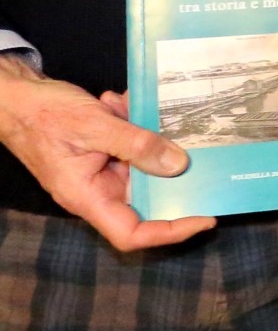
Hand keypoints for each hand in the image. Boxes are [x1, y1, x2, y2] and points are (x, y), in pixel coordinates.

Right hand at [0, 59, 210, 251]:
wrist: (15, 97)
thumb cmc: (42, 115)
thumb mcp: (92, 125)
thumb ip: (136, 144)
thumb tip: (179, 164)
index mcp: (87, 197)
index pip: (132, 233)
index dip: (171, 231)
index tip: (206, 218)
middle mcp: (96, 190)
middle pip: (147, 198)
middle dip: (170, 170)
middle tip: (192, 141)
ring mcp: (100, 172)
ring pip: (143, 164)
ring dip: (147, 136)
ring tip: (133, 109)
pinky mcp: (103, 153)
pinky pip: (131, 145)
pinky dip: (133, 122)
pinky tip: (122, 102)